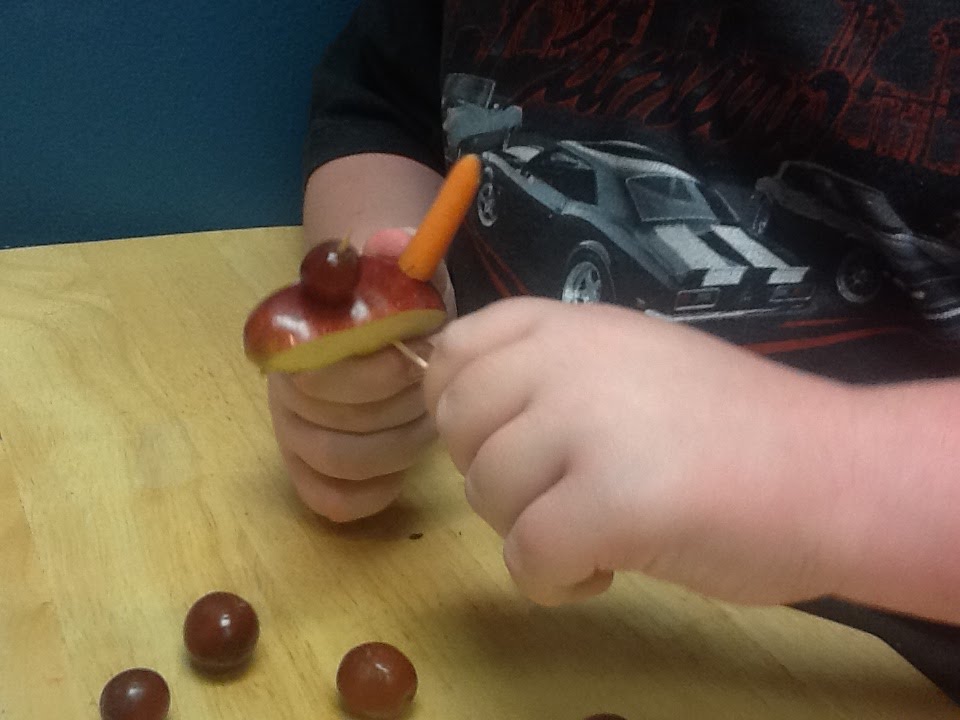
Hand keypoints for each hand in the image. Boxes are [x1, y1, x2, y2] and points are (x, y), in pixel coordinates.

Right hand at [268, 229, 453, 521]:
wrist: (384, 329)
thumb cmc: (396, 302)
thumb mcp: (406, 270)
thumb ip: (400, 253)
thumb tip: (390, 241)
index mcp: (298, 337)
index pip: (318, 372)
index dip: (374, 375)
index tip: (415, 359)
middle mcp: (286, 389)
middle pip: (332, 427)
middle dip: (398, 412)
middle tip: (430, 393)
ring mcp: (295, 434)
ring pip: (339, 463)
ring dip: (397, 447)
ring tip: (426, 423)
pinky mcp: (311, 472)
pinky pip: (330, 501)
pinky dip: (371, 493)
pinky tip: (401, 471)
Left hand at [423, 297, 848, 606]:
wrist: (833, 472)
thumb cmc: (736, 425)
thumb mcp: (632, 361)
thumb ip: (553, 371)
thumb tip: (464, 404)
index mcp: (572, 324)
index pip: (457, 349)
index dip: (459, 404)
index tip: (503, 441)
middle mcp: (568, 360)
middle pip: (456, 426)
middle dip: (493, 475)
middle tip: (559, 494)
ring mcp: (586, 424)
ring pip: (486, 492)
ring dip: (528, 529)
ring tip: (597, 529)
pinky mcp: (609, 500)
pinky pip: (525, 556)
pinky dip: (554, 580)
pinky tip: (607, 567)